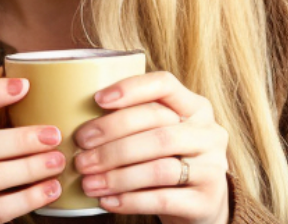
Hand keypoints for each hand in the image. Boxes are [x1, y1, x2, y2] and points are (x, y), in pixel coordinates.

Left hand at [72, 71, 229, 223]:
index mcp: (195, 107)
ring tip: (88, 182)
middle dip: (112, 140)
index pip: (165, 85)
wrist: (201, 203)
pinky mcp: (206, 200)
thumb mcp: (159, 132)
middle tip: (81, 153)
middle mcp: (209, 133)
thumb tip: (75, 117)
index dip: (130, 89)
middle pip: (157, 128)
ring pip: (159, 167)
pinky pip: (162, 199)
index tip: (97, 99)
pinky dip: (129, 200)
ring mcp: (213, 168)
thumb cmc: (167, 159)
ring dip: (117, 175)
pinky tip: (106, 201)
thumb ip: (133, 120)